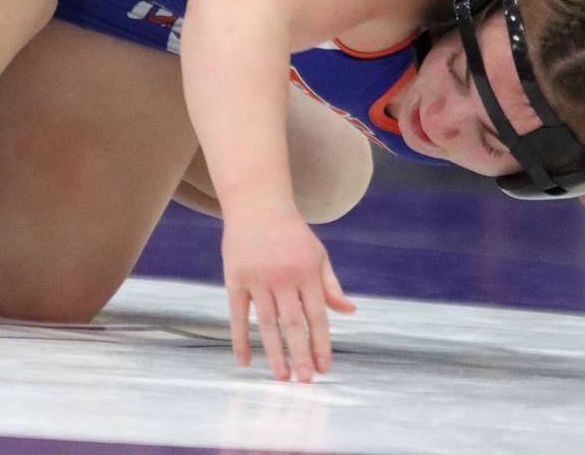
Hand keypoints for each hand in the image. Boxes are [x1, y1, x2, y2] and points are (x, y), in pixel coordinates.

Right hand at [222, 206, 355, 381]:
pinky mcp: (235, 278)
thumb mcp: (318, 254)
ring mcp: (257, 277)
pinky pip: (237, 314)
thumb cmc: (291, 232)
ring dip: (274, 352)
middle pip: (293, 324)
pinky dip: (240, 338)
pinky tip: (246, 361)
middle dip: (300, 354)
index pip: (317, 316)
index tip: (324, 368)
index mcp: (307, 272)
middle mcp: (283, 276)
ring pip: (267, 323)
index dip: (321, 343)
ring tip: (281, 377)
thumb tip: (350, 312)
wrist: (257, 203)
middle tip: (305, 381)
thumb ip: (331, 286)